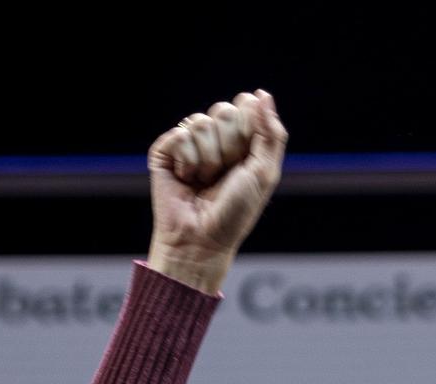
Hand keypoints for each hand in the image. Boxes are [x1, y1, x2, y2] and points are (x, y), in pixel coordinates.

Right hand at [146, 90, 286, 294]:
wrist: (202, 238)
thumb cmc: (236, 211)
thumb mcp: (265, 172)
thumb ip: (270, 133)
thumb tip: (262, 94)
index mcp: (241, 139)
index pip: (245, 105)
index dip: (248, 129)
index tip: (246, 158)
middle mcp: (215, 138)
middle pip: (223, 110)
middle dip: (228, 147)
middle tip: (224, 175)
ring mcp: (188, 143)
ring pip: (199, 122)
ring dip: (207, 159)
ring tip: (204, 181)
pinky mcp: (165, 150)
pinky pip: (179, 135)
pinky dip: (186, 161)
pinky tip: (185, 179)